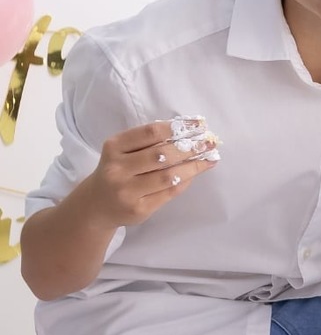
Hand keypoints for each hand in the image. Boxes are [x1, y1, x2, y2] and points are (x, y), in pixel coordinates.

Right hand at [79, 121, 219, 228]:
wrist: (96, 205)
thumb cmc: (117, 170)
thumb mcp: (122, 151)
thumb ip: (148, 142)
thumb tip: (189, 132)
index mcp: (114, 147)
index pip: (151, 132)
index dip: (178, 127)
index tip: (198, 124)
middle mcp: (117, 169)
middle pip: (162, 154)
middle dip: (190, 147)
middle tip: (209, 142)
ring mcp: (127, 191)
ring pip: (168, 176)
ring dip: (193, 166)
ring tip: (209, 158)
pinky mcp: (138, 209)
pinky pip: (169, 192)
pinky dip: (186, 180)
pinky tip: (196, 172)